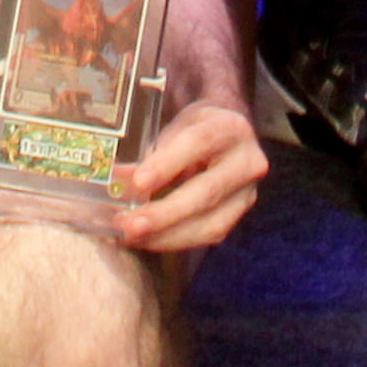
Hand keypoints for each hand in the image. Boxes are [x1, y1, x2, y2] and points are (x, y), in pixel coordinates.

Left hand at [110, 96, 266, 255]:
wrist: (229, 137)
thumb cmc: (197, 128)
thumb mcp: (176, 126)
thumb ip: (152, 151)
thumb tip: (119, 179)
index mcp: (231, 128)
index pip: (199, 143)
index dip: (168, 164)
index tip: (139, 182)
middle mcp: (247, 162)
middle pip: (206, 192)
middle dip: (164, 214)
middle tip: (129, 224)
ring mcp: (247, 194)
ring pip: (210, 224)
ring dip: (166, 235)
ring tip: (132, 236)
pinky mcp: (238, 217)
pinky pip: (208, 236)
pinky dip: (174, 240)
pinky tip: (148, 240)